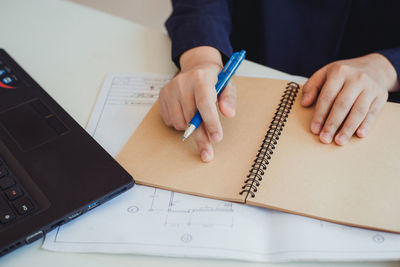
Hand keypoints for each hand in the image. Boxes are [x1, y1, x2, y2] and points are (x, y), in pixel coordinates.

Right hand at [159, 46, 235, 161]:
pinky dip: (180, 124)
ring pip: (180, 122)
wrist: (196, 66)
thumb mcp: (227, 85)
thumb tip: (228, 113)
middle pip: (192, 117)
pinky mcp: (162, 96)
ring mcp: (170, 89)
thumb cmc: (213, 79)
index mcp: (201, 78)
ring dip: (190, 128)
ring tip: (198, 118)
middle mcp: (182, 82)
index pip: (204, 103)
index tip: (217, 138)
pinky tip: (187, 113)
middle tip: (207, 154)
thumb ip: (229, 99)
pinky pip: (171, 121)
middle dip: (201, 137)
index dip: (211, 122)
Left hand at [301, 53, 399, 144]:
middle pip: (342, 105)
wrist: (375, 66)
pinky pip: (373, 112)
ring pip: (358, 111)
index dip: (320, 114)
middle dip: (332, 124)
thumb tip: (304, 103)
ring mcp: (370, 87)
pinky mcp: (381, 96)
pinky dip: (366, 124)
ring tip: (339, 141)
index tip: (314, 129)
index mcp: (339, 72)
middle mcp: (356, 78)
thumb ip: (312, 86)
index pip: (327, 96)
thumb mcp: (325, 73)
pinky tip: (359, 134)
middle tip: (325, 139)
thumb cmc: (344, 74)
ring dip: (348, 128)